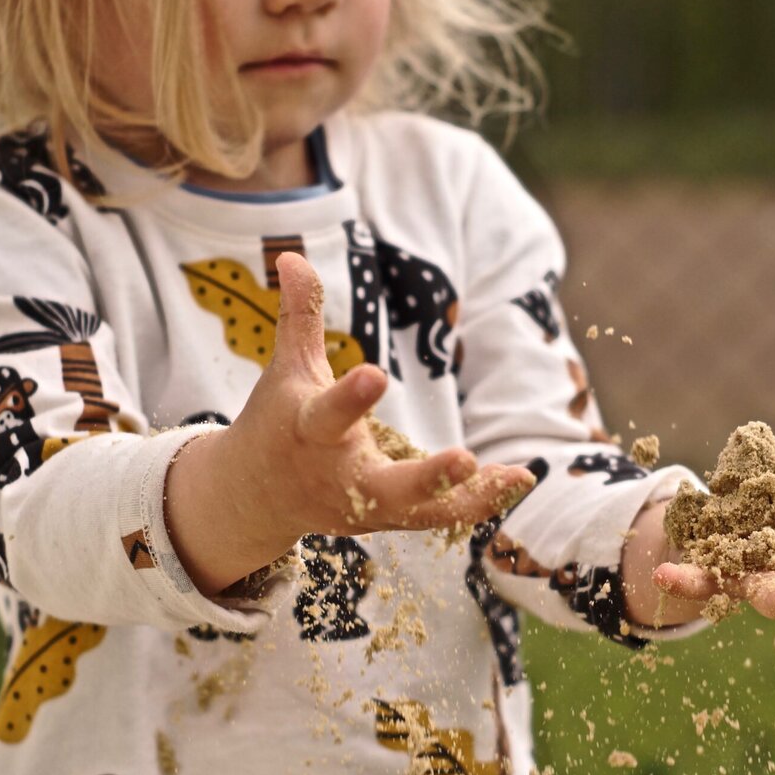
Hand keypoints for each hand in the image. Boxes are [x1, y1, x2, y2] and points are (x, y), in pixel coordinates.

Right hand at [166, 253, 533, 594]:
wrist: (256, 498)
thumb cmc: (278, 422)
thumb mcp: (286, 367)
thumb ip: (299, 315)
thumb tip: (290, 253)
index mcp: (310, 431)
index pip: (329, 415)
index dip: (351, 397)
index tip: (376, 373)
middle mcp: (340, 476)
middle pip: (386, 486)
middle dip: (426, 477)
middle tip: (466, 459)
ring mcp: (368, 506)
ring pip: (424, 511)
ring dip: (472, 496)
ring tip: (518, 475)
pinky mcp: (391, 521)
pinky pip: (440, 517)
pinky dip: (479, 502)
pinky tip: (517, 480)